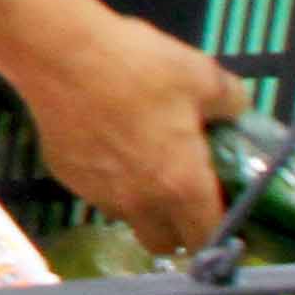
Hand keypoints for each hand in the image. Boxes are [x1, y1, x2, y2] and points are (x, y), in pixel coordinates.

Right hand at [2, 0, 246, 256]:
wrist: (59, 51)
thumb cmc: (138, 66)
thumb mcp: (202, 75)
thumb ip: (231, 101)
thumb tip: (235, 110)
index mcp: (181, 185)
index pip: (206, 238)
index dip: (220, 230)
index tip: (222, 208)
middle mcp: (139, 201)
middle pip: (162, 242)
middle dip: (176, 228)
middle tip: (182, 191)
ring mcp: (97, 191)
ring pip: (126, 215)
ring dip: (140, 201)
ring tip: (139, 156)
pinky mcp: (65, 173)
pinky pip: (94, 188)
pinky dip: (106, 175)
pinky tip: (104, 137)